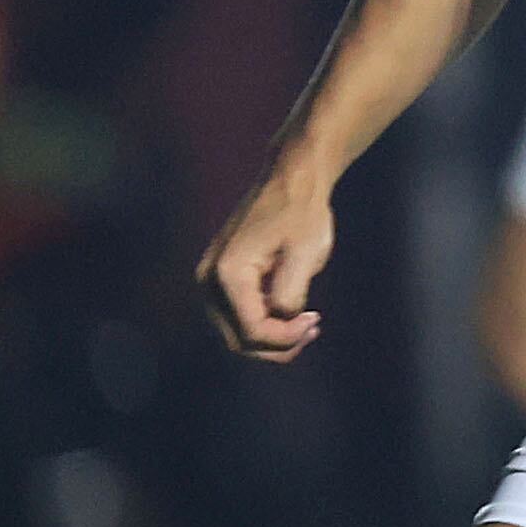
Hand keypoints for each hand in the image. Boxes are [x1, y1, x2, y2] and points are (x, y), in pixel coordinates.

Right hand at [198, 163, 335, 358]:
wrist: (291, 181)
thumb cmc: (302, 213)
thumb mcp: (306, 254)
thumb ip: (290, 293)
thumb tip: (281, 320)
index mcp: (227, 274)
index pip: (252, 331)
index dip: (286, 337)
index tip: (316, 319)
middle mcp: (209, 280)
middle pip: (238, 340)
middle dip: (278, 345)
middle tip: (313, 328)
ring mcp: (210, 280)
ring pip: (236, 333)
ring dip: (271, 338)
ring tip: (307, 325)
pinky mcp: (220, 279)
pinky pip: (238, 317)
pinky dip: (264, 324)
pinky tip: (293, 314)